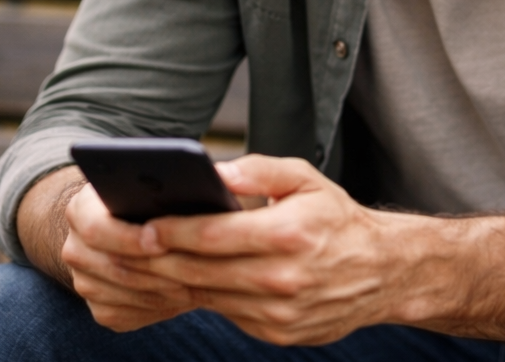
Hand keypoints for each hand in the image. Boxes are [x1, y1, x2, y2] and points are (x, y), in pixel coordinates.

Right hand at [60, 180, 197, 330]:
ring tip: (198, 284)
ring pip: (124, 295)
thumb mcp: (153, 182)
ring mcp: (84, 282)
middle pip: (113, 266)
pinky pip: (129, 315)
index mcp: (80, 210)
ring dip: (162, 292)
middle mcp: (74, 248)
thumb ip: (169, 182)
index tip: (164, 244)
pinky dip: (159, 308)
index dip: (130, 239)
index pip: (96, 229)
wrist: (127, 228)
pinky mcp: (99, 310)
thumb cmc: (149, 199)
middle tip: (196, 271)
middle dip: (157, 270)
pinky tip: (184, 297)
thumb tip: (206, 187)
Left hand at [121, 154, 421, 344]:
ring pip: (207, 297)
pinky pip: (226, 314)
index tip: (140, 224)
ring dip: (168, 282)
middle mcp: (282, 278)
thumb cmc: (337, 219)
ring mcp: (279, 312)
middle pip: (200, 271)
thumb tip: (214, 170)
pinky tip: (177, 281)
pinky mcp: (278, 333)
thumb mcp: (307, 179)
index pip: (213, 235)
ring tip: (137, 265)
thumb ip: (260, 170)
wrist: (384, 273)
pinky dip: (199, 297)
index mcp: (288, 234)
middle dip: (154, 259)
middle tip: (121, 247)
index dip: (171, 231)